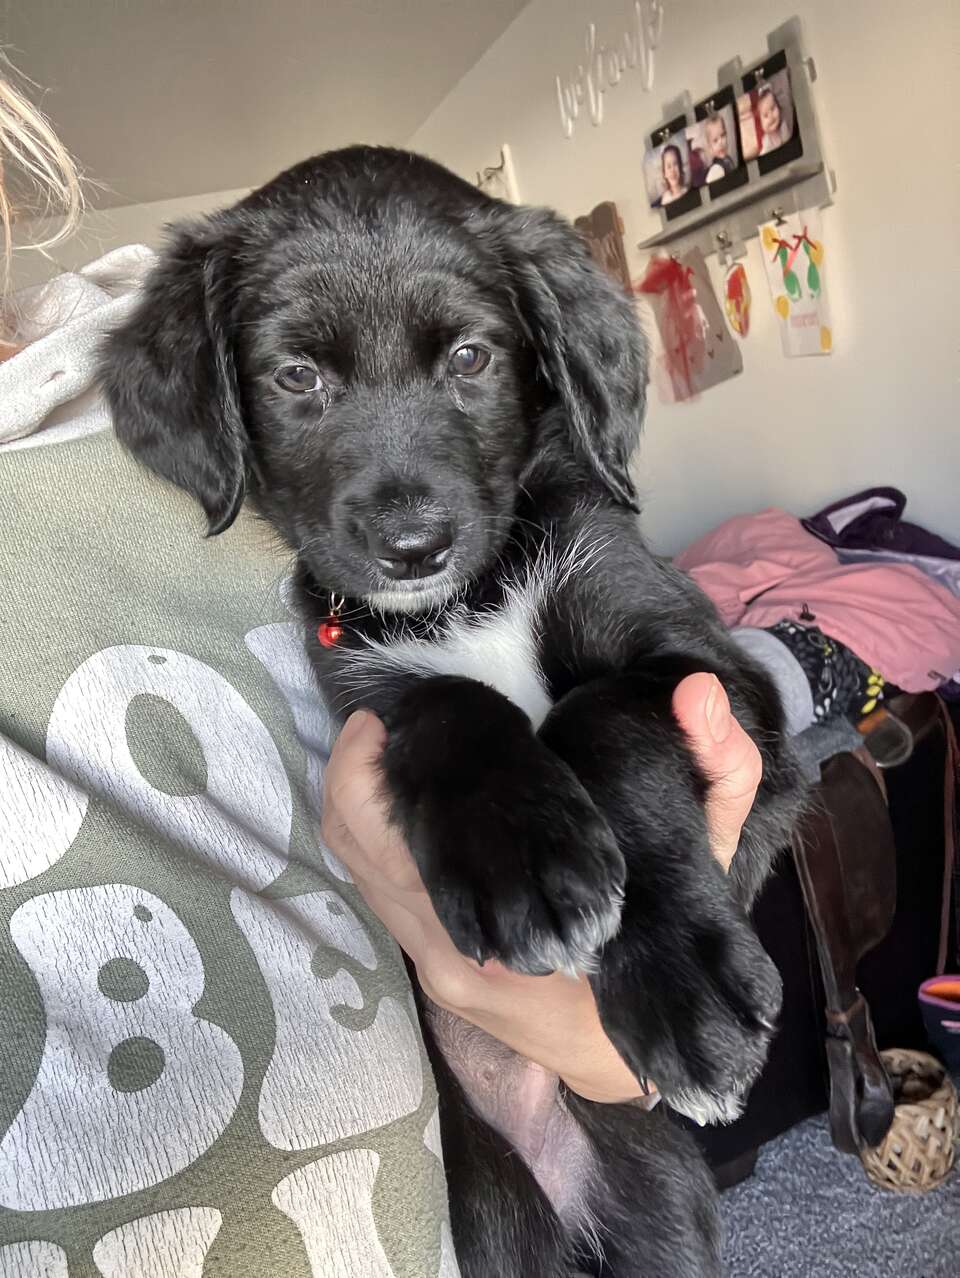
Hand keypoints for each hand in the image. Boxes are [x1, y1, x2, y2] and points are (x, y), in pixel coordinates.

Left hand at [320, 671, 761, 1102]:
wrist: (633, 1057)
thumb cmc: (668, 958)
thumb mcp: (707, 866)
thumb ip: (719, 775)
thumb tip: (699, 691)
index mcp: (510, 928)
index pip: (411, 836)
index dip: (383, 771)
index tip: (395, 715)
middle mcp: (453, 949)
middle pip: (361, 846)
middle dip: (354, 773)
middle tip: (378, 720)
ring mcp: (433, 962)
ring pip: (359, 869)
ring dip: (356, 803)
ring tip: (381, 743)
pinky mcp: (429, 965)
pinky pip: (375, 888)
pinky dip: (372, 837)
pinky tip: (400, 795)